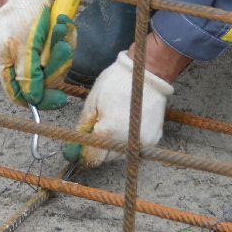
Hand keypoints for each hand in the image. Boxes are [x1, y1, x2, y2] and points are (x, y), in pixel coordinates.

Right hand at [0, 0, 74, 108]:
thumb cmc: (19, 14)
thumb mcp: (21, 44)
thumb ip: (27, 73)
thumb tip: (33, 99)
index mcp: (7, 68)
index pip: (22, 97)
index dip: (41, 101)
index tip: (60, 98)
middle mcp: (22, 65)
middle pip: (46, 82)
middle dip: (57, 63)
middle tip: (62, 46)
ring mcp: (37, 55)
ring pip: (58, 65)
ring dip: (63, 46)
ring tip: (60, 27)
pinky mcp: (49, 45)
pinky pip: (64, 49)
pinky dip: (66, 36)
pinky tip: (62, 23)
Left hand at [63, 51, 172, 166]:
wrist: (147, 73)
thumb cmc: (117, 82)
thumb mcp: (93, 100)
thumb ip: (84, 125)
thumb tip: (78, 140)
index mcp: (108, 131)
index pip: (92, 158)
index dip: (85, 153)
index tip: (84, 146)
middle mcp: (127, 141)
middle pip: (107, 158)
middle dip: (101, 148)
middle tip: (101, 128)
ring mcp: (142, 142)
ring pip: (121, 154)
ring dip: (115, 145)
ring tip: (116, 123)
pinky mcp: (153, 139)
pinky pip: (136, 147)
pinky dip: (129, 140)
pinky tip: (128, 123)